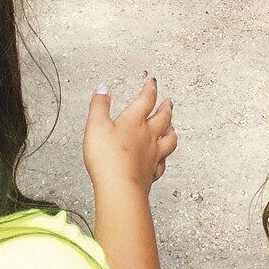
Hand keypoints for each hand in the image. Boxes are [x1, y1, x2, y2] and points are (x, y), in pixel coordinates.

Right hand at [83, 76, 176, 194]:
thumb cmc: (107, 157)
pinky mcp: (151, 172)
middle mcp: (148, 136)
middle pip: (163, 118)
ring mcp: (153, 154)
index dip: (150, 88)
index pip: (146, 99)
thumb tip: (103, 88)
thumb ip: (99, 106)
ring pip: (169, 139)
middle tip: (169, 102)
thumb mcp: (96, 126)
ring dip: (171, 131)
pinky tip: (162, 159)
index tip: (152, 81)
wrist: (119, 187)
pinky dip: (164, 158)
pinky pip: (162, 163)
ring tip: (172, 127)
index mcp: (134, 121)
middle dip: (166, 108)